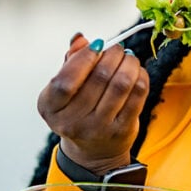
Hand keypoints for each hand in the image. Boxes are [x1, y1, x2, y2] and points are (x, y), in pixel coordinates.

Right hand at [37, 34, 149, 174]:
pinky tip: (137, 71)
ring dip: (128, 63)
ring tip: (128, 57)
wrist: (94, 152)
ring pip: (121, 84)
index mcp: (51, 108)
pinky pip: (137, 95)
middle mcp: (72, 122)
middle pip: (98, 78)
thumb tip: (80, 38)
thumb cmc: (78, 111)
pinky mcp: (121, 131)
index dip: (83, 58)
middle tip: (117, 48)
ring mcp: (98, 129)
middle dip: (112, 55)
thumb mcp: (66, 89)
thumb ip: (70, 62)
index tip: (97, 45)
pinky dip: (140, 77)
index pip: (65, 81)